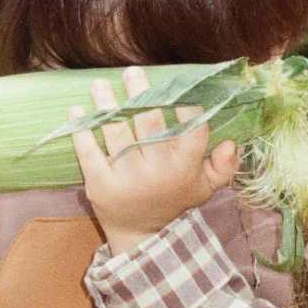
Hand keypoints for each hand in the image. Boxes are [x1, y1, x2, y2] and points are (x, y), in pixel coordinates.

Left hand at [70, 67, 237, 255]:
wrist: (141, 235)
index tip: (178, 83)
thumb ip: (223, 166)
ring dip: (106, 105)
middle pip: (148, 123)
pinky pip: (89, 153)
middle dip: (139, 94)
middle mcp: (156, 170)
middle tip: (131, 71)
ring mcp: (126, 177)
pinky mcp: (100, 185)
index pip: (191, 129)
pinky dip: (82, 131)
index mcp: (183, 167)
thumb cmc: (174, 200)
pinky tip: (77, 112)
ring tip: (99, 85)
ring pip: (116, 132)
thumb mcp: (204, 187)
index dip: (186, 105)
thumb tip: (230, 142)